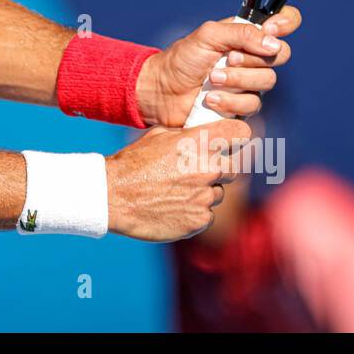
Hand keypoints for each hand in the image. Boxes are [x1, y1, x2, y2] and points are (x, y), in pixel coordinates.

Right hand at [106, 121, 249, 240]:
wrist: (112, 196)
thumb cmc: (133, 163)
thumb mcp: (158, 136)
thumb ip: (187, 135)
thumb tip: (204, 134)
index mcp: (198, 142)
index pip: (241, 133)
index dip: (238, 138)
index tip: (232, 143)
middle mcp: (208, 168)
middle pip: (233, 168)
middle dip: (218, 170)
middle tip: (192, 173)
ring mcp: (205, 196)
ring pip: (217, 193)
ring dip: (203, 192)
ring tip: (174, 192)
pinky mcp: (199, 220)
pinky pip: (206, 214)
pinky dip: (194, 212)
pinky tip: (172, 207)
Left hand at [135, 6, 301, 127]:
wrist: (162, 91)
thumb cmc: (181, 59)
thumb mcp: (208, 36)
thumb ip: (241, 33)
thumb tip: (273, 44)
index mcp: (246, 35)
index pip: (282, 22)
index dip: (285, 23)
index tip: (272, 29)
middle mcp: (252, 57)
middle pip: (280, 55)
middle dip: (252, 58)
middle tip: (229, 58)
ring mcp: (248, 82)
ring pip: (267, 81)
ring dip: (237, 80)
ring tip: (211, 79)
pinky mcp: (241, 106)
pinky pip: (252, 105)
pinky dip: (229, 101)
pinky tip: (210, 99)